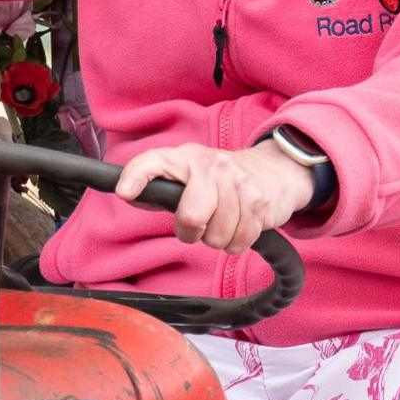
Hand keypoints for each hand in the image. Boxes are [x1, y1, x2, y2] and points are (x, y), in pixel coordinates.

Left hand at [109, 141, 317, 258]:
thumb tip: (128, 194)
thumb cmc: (219, 179)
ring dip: (218, 238)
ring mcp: (238, 181)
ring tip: (222, 221)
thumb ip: (157, 188)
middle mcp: (212, 164)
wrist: (274, 170)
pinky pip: (239, 242)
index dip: (137, 176)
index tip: (125, 191)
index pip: (155, 162)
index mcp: (186, 158)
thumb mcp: (186, 175)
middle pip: (191, 216)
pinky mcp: (260, 201)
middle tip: (198, 225)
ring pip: (217, 236)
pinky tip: (239, 224)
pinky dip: (237, 242)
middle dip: (191, 232)